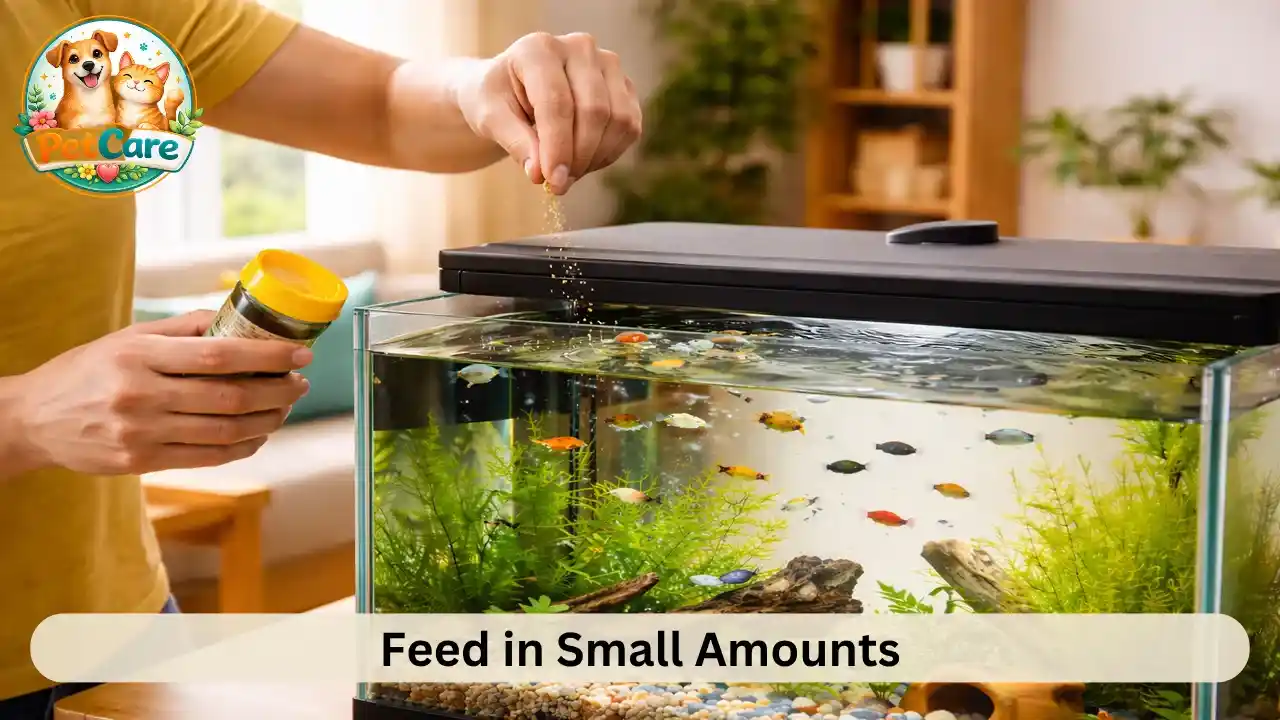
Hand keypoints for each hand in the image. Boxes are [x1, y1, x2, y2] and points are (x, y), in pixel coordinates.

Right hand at [11, 311, 312, 475]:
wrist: (33, 419)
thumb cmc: (89, 370)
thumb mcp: (128, 337)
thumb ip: (182, 329)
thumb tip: (238, 319)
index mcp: (139, 355)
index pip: (219, 355)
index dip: (267, 356)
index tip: (300, 354)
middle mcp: (140, 395)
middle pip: (229, 397)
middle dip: (276, 391)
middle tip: (300, 383)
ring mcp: (141, 433)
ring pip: (224, 432)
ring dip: (266, 420)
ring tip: (284, 407)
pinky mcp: (141, 463)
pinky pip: (207, 457)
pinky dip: (242, 446)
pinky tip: (258, 434)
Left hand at [455, 32, 642, 194]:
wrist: (512, 88)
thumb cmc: (498, 99)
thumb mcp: (490, 118)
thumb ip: (514, 142)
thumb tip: (539, 173)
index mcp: (539, 48)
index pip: (557, 102)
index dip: (557, 147)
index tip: (552, 182)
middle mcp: (579, 47)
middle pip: (593, 111)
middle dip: (578, 156)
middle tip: (558, 184)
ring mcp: (607, 64)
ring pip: (618, 120)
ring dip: (595, 157)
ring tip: (569, 171)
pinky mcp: (624, 85)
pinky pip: (630, 126)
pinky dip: (610, 153)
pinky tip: (585, 160)